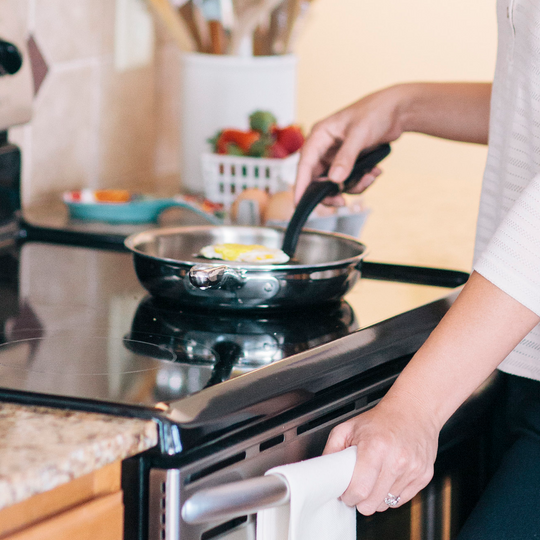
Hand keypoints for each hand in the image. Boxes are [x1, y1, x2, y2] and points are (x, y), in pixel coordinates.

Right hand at [294, 85, 406, 204]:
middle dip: (330, 192)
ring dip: (352, 186)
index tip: (299, 204)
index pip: (304, 165)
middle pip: (317, 179)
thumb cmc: (375, 113)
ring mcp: (336, 155)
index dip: (301, 185)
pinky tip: (374, 172)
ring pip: (335, 183)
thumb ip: (346, 158)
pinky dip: (361, 180)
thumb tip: (334, 180)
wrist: (398, 110)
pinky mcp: (349, 161)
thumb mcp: (359, 135)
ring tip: (369, 177)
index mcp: (320, 136)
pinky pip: (349, 180)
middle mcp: (324, 147)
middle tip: (342, 202)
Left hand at [323, 396, 438, 514]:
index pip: (360, 490)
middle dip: (361, 500)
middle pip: (372, 503)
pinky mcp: (423, 476)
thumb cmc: (380, 420)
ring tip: (375, 477)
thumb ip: (332, 450)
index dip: (348, 496)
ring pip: (387, 504)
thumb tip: (326, 473)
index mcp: (375, 447)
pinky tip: (388, 477)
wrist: (412, 411)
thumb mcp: (348, 428)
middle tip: (358, 486)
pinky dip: (392, 493)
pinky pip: (402, 500)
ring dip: (377, 496)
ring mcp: (412, 469)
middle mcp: (397, 460)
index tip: (345, 492)